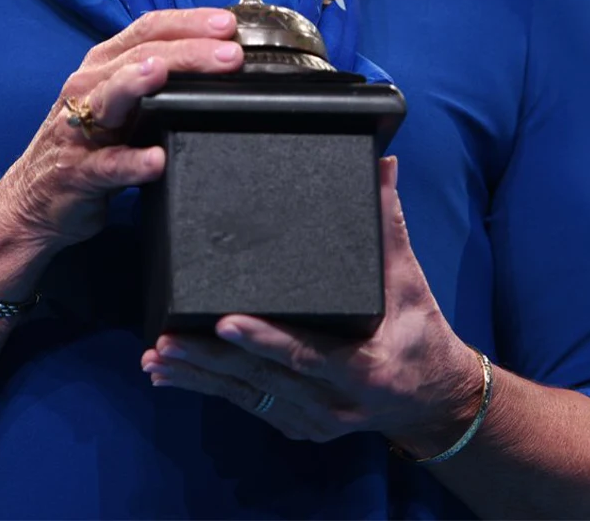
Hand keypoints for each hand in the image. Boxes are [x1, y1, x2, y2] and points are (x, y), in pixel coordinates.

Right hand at [0, 7, 243, 249]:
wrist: (33, 200)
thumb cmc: (86, 145)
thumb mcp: (118, 102)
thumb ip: (157, 80)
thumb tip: (217, 61)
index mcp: (104, 65)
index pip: (148, 29)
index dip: (188, 22)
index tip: (227, 24)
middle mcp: (89, 87)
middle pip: (140, 56)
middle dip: (187, 52)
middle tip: (230, 54)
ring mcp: (79, 128)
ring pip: (111, 97)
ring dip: (138, 84)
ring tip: (162, 74)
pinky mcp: (78, 172)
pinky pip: (107, 165)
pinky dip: (131, 162)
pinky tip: (155, 159)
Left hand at [140, 156, 484, 450]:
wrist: (434, 399)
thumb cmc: (420, 332)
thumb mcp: (410, 281)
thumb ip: (389, 225)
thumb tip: (384, 164)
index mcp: (361, 367)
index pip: (305, 354)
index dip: (264, 340)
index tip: (223, 321)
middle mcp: (332, 402)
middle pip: (262, 380)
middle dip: (209, 360)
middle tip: (163, 341)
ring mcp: (312, 419)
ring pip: (246, 396)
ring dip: (198, 376)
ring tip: (156, 358)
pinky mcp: (297, 425)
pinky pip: (248, 405)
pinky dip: (209, 389)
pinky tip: (172, 376)